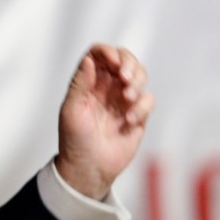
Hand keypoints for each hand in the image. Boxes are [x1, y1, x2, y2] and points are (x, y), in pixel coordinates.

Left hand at [56, 45, 154, 200]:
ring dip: (138, 82)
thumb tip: (89, 59)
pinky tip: (129, 121)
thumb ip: (80, 83)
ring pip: (141, 75)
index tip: (113, 63)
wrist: (89, 168)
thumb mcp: (72, 110)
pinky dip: (142, 107)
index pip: (100, 54)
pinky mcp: (138, 114)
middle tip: (125, 79)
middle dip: (129, 64)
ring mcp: (124, 99)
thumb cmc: (75, 140)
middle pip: (125, 58)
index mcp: (89, 81)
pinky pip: (148, 99)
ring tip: (128, 99)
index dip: (108, 52)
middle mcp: (108, 86)